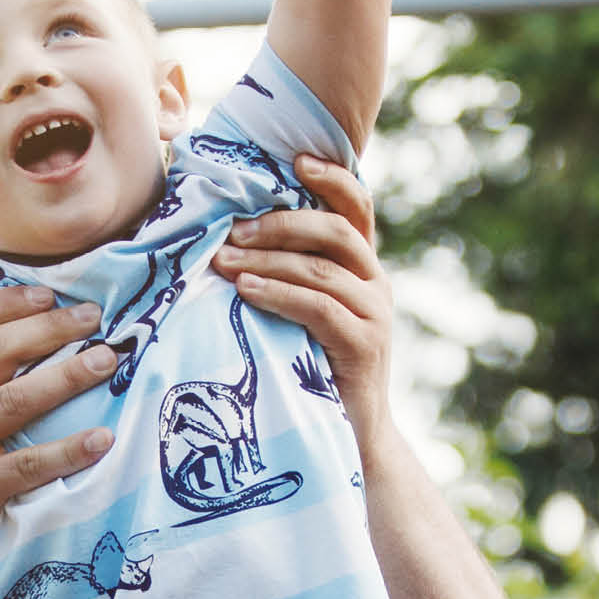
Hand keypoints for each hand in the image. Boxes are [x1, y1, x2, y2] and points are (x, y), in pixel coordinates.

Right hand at [0, 286, 119, 593]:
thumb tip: (8, 361)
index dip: (5, 303)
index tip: (48, 292)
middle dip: (48, 327)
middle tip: (93, 316)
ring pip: (15, 399)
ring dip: (66, 375)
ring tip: (106, 359)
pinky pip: (28, 465)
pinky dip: (69, 450)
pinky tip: (103, 439)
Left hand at [213, 154, 395, 439]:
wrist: (352, 439)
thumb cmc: (312, 369)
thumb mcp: (303, 313)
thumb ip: (288, 275)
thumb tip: (228, 235)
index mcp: (363, 267)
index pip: (357, 207)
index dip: (331, 178)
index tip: (294, 159)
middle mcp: (376, 284)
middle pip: (336, 231)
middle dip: (282, 222)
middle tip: (232, 228)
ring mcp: (375, 314)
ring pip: (321, 269)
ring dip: (267, 259)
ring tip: (222, 260)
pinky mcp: (363, 345)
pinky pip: (318, 307)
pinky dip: (278, 293)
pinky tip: (245, 290)